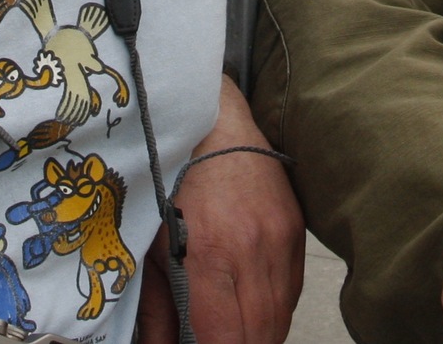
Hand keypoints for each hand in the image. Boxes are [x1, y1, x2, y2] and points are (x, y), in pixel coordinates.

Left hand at [137, 78, 302, 343]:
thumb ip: (156, 310)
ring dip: (259, 336)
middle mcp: (252, 251)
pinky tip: (252, 310)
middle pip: (258, 336)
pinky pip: (292, 291)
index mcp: (208, 255)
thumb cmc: (170, 179)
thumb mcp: (147, 246)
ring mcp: (280, 240)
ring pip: (280, 318)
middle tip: (213, 342)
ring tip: (233, 334)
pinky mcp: (296, 229)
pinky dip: (274, 310)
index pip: (224, 340)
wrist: (212, 120)